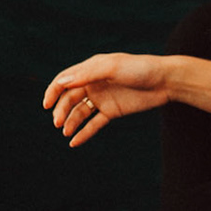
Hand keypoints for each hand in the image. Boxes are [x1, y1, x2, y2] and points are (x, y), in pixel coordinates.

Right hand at [43, 53, 171, 146]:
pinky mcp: (112, 111)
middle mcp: (93, 83)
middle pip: (70, 98)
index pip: (65, 80)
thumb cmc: (139, 68)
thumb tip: (61, 82)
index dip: (53, 91)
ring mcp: (102, 98)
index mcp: (91, 69)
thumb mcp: (111, 68)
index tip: (45, 105)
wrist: (164, 81)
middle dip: (61, 110)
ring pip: (80, 112)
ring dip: (71, 122)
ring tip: (65, 133)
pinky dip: (84, 132)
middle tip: (57, 124)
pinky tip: (74, 142)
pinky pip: (94, 123)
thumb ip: (87, 74)